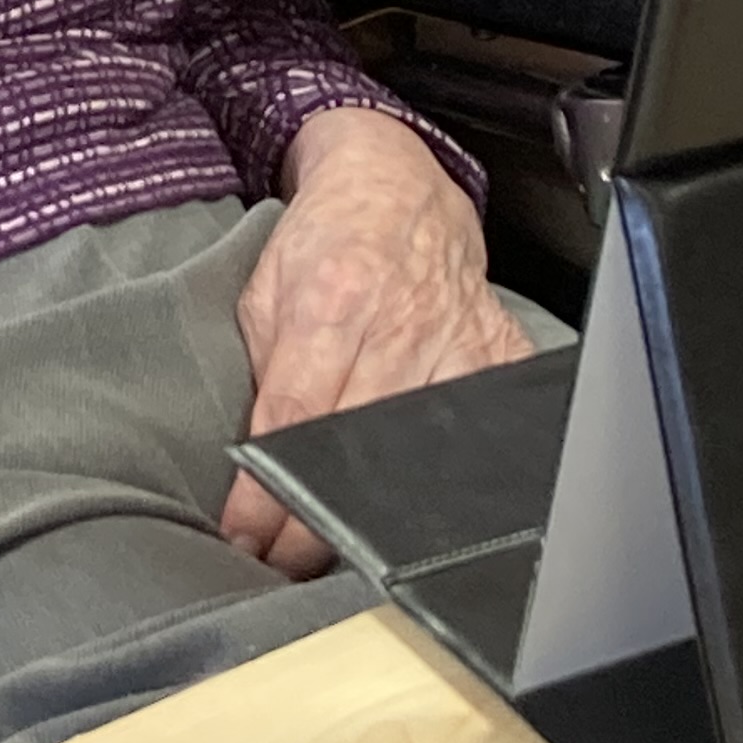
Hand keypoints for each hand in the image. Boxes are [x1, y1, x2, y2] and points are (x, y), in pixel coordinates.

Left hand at [221, 108, 534, 575]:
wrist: (397, 180)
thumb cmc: (324, 237)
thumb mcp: (264, 289)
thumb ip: (260, 370)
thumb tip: (245, 465)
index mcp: (331, 301)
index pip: (294, 422)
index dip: (267, 495)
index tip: (247, 540)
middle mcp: (399, 322)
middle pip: (356, 452)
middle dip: (315, 523)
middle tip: (285, 561)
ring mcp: (456, 336)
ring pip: (420, 452)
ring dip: (379, 510)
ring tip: (343, 544)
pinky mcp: (497, 347)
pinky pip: (480, 426)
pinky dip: (450, 470)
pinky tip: (421, 498)